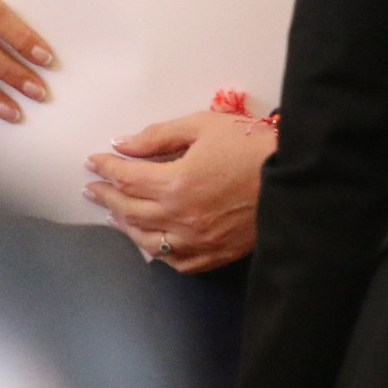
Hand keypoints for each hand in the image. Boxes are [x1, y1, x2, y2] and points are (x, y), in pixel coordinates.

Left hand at [84, 110, 274, 272]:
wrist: (294, 179)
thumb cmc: (250, 146)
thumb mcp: (203, 126)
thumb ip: (159, 136)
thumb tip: (123, 143)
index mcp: (175, 183)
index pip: (127, 177)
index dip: (106, 167)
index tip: (94, 161)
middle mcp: (179, 217)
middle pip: (130, 210)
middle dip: (106, 197)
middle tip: (93, 189)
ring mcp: (195, 242)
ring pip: (146, 240)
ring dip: (124, 225)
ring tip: (113, 214)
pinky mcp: (212, 256)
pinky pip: (174, 261)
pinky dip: (156, 251)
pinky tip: (148, 241)